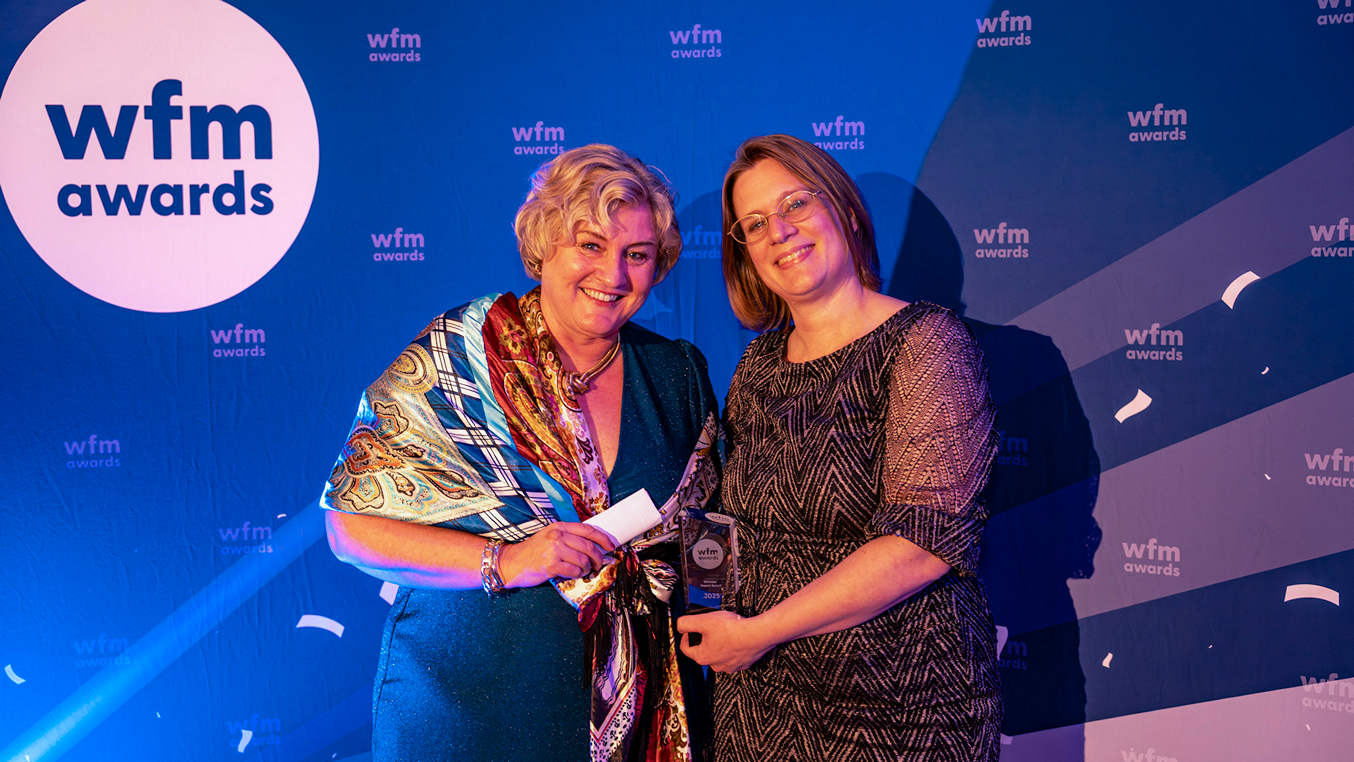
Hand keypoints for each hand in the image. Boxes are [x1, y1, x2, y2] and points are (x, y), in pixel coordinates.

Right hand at [498, 522, 617, 587]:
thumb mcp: (550, 537)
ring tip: (583, 570)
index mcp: (559, 527)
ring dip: (587, 568)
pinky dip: (578, 574)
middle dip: (598, 557)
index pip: (588, 529)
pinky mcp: (551, 565)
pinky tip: (573, 574)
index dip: (603, 538)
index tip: (611, 545)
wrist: (512, 562)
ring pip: (583, 560)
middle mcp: (557, 536)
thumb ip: (568, 537)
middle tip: (598, 564)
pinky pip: (574, 570)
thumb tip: (593, 546)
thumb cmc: (533, 551)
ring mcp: (554, 550)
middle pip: (589, 546)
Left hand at [676, 610, 773, 672]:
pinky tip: (737, 635)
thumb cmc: (733, 630)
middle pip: (703, 649)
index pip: (686, 647)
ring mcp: (730, 666)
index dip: (687, 634)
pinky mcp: (743, 663)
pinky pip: (734, 654)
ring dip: (720, 641)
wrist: (758, 634)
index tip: (693, 626)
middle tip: (712, 625)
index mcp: (702, 657)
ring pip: (719, 652)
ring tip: (726, 629)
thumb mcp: (703, 620)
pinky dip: (733, 645)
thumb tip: (679, 625)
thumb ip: (686, 623)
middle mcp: (715, 665)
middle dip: (705, 637)